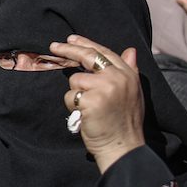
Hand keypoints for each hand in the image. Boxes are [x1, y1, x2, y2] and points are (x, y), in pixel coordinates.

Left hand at [49, 35, 145, 173]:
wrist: (123, 146)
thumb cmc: (124, 123)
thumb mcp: (133, 93)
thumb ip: (130, 70)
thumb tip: (130, 50)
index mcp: (129, 74)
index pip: (104, 52)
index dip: (86, 44)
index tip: (71, 39)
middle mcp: (118, 77)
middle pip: (88, 56)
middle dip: (68, 50)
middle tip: (54, 46)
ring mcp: (105, 87)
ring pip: (75, 80)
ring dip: (75, 95)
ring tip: (88, 109)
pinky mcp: (91, 100)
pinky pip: (70, 96)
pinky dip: (72, 106)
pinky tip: (85, 115)